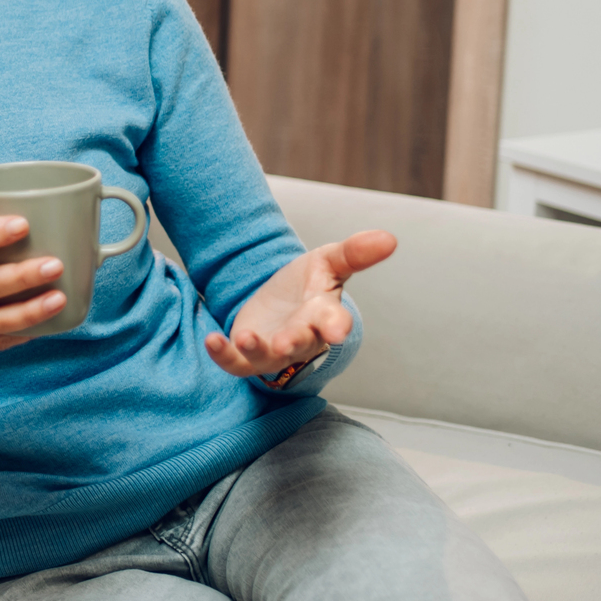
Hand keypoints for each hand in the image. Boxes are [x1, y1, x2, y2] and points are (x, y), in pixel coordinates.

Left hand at [206, 230, 396, 378]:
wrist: (278, 302)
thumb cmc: (307, 285)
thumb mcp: (327, 262)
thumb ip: (354, 252)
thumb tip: (390, 238)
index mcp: (324, 314)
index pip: (334, 321)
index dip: (337, 325)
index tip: (339, 328)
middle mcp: (301, 336)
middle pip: (300, 342)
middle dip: (294, 342)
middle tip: (287, 341)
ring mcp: (273, 349)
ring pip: (267, 357)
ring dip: (257, 349)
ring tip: (246, 338)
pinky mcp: (247, 355)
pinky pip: (236, 363)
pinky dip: (223, 355)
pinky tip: (211, 339)